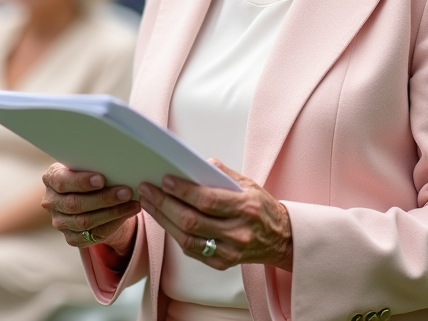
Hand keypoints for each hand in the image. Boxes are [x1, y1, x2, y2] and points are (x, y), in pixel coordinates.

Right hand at [41, 164, 140, 256]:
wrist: (89, 195)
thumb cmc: (90, 174)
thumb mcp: (87, 166)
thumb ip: (94, 166)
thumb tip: (118, 166)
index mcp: (52, 179)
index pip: (62, 182)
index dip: (81, 182)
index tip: (102, 179)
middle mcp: (52, 202)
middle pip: (75, 204)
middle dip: (103, 199)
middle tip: (126, 192)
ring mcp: (60, 222)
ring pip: (85, 221)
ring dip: (112, 213)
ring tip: (132, 204)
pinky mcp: (72, 238)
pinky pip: (94, 234)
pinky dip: (114, 224)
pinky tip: (127, 214)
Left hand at [138, 160, 292, 271]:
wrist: (280, 238)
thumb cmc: (261, 207)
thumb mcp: (248, 184)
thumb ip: (222, 173)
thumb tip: (194, 163)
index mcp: (246, 208)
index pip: (207, 200)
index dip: (183, 190)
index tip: (164, 180)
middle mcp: (238, 232)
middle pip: (191, 220)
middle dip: (164, 204)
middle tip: (147, 189)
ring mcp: (229, 251)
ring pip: (187, 238)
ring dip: (163, 220)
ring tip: (148, 203)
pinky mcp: (221, 263)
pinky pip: (191, 249)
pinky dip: (174, 233)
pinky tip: (164, 219)